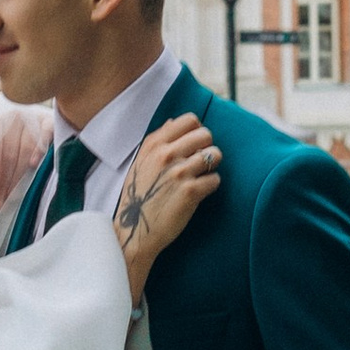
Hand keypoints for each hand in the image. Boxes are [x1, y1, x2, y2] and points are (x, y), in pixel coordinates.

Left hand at [0, 100, 50, 203]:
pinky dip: (38, 150)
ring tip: (14, 193)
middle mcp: (11, 117)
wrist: (38, 121)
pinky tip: (33, 164)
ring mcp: (31, 117)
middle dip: (4, 178)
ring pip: (24, 148)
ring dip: (18, 173)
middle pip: (7, 152)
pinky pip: (44, 135)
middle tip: (2, 199)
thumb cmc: (14, 139)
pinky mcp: (48, 121)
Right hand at [111, 115, 220, 291]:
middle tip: (200, 163)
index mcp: (154, 144)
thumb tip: (174, 121)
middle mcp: (166, 154)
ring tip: (200, 177)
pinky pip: (215, 179)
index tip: (194, 145)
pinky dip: (210, 186)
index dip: (196, 131)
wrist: (134, 230)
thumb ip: (158, 141)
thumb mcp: (141, 162)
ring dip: (211, 167)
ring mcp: (179, 172)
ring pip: (214, 155)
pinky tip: (199, 193)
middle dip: (207, 148)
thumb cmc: (139, 196)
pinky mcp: (190, 192)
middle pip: (206, 134)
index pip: (189, 120)